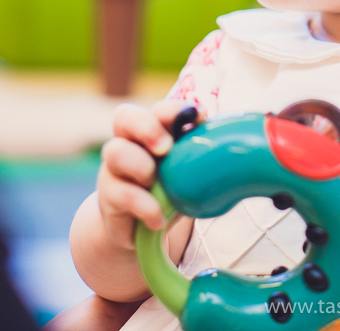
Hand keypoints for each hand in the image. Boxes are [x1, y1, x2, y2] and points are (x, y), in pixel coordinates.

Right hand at [96, 100, 201, 249]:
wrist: (139, 229)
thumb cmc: (169, 191)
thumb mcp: (186, 172)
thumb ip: (200, 156)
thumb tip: (231, 147)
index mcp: (152, 131)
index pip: (157, 109)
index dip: (175, 110)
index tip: (200, 118)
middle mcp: (129, 143)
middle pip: (124, 116)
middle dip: (148, 128)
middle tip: (166, 147)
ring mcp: (114, 169)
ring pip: (116, 152)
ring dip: (142, 167)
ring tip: (158, 185)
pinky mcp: (108, 196)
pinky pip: (122, 194)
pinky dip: (144, 207)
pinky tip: (159, 219)